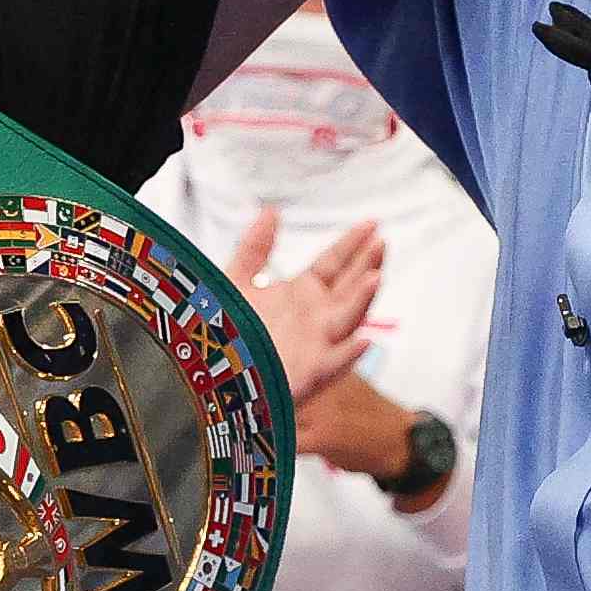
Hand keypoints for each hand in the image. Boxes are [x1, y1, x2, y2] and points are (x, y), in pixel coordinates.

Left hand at [226, 212, 418, 478]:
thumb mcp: (236, 282)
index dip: (352, 244)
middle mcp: (316, 318)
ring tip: (375, 279)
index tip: (372, 223)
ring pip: (347, 321)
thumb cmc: (226, 334)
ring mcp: (316, 346)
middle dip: (365, 266)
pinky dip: (349, 354)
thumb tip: (272, 211)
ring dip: (361, 302)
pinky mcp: (307, 375)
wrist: (209, 380)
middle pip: (349, 288)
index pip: (335, 264)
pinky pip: (334, 365)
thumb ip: (254, 249)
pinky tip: (364, 341)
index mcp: (302, 295)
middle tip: (380, 242)